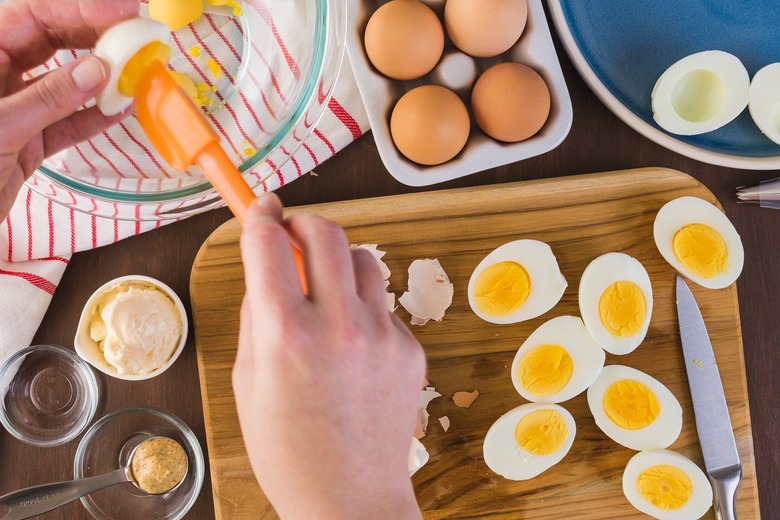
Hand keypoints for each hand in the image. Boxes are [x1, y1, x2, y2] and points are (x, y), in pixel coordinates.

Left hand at [0, 0, 138, 218]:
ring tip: (137, 72)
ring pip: (64, 83)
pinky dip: (94, 119)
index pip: (33, 15)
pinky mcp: (27, 142)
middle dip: (96, 38)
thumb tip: (97, 71)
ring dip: (101, 80)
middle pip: (52, 42)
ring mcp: (13, 109)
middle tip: (138, 36)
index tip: (124, 10)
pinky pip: (67, 124)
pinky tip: (122, 111)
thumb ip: (49, 97)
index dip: (81, 8)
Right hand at [234, 193, 425, 519]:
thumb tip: (266, 271)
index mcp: (286, 335)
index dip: (260, 215)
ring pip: (363, 259)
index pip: (269, 244)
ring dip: (338, 262)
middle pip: (327, 232)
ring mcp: (381, 335)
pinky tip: (352, 344)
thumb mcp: (247, 383)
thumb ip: (256, 317)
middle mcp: (338, 326)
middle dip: (304, 222)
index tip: (261, 207)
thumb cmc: (289, 452)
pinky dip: (363, 307)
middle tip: (293, 235)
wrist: (350, 499)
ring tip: (325, 293)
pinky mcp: (409, 349)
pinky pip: (383, 304)